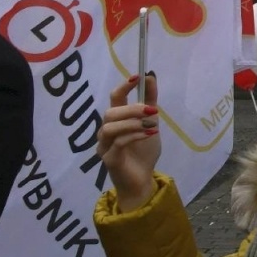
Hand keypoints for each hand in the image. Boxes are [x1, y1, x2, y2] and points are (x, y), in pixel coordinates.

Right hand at [98, 75, 160, 212]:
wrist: (142, 180)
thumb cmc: (143, 152)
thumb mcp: (151, 123)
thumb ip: (150, 103)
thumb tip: (150, 76)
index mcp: (116, 120)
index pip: (114, 98)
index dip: (123, 86)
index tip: (137, 77)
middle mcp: (106, 131)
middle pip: (110, 112)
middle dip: (132, 108)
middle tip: (152, 111)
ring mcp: (105, 146)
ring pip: (110, 127)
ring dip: (133, 123)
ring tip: (151, 126)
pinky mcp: (109, 159)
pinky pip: (118, 143)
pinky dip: (135, 136)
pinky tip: (149, 134)